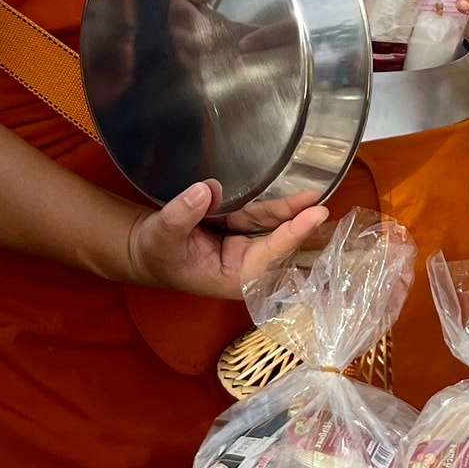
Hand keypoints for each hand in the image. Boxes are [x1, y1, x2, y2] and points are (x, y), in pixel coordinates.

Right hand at [123, 178, 328, 298]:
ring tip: (313, 194)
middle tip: (321, 206)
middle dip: (300, 226)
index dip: (291, 235)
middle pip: (279, 243)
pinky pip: (263, 214)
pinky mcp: (242, 228)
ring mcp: (246, 244)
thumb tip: (206, 190)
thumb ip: (182, 215)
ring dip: (292, 211)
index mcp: (234, 277)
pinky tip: (298, 195)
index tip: (313, 216)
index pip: (269, 256)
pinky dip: (278, 205)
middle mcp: (246, 264)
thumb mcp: (161, 235)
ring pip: (273, 225)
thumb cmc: (156, 252)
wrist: (148, 249)